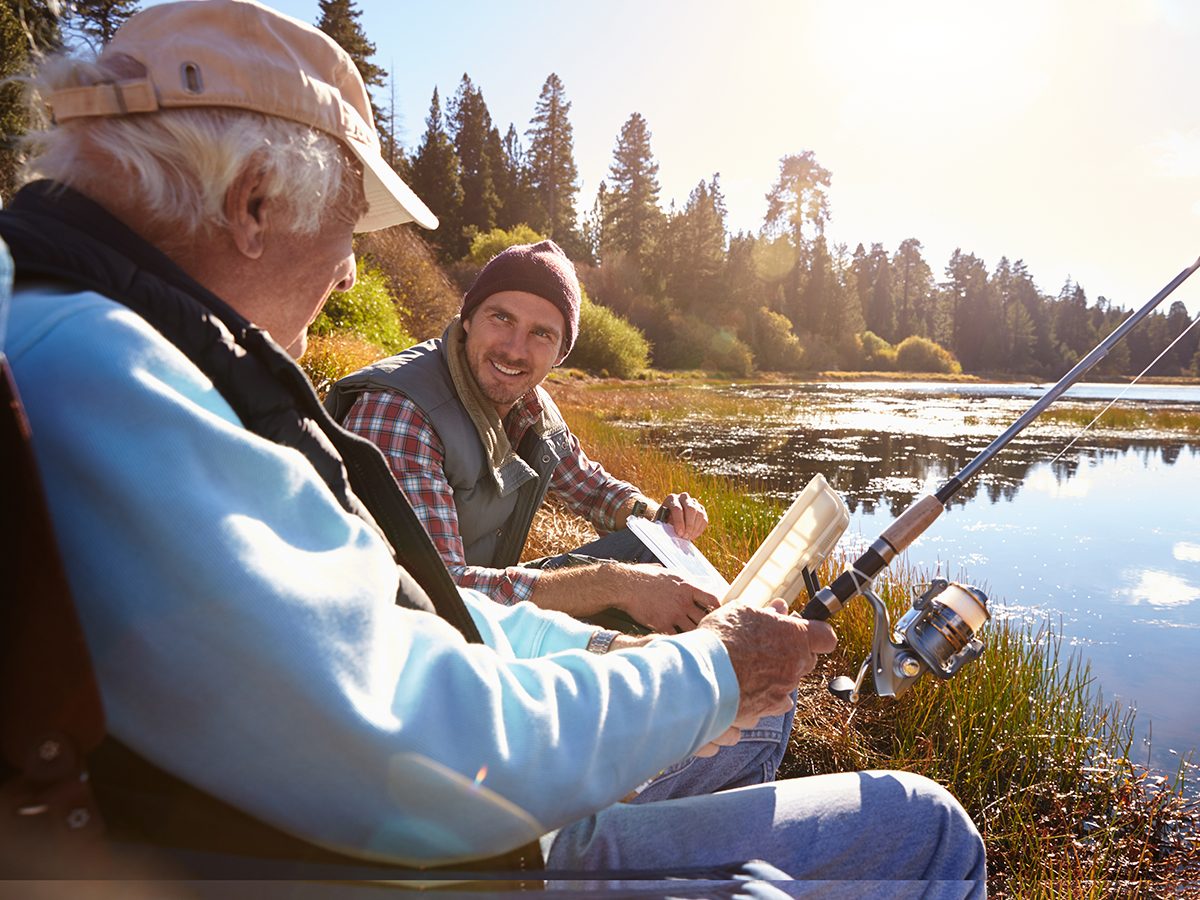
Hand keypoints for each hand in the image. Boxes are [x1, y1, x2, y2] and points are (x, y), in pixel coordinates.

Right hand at [619, 564, 719, 632]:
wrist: (627, 585)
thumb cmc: (646, 577)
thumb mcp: (670, 574)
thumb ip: (684, 582)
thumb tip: (692, 584)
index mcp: (687, 587)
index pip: (713, 599)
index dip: (719, 608)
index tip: (719, 614)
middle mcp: (683, 601)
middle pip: (705, 617)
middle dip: (708, 625)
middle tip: (711, 631)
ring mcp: (673, 614)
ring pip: (693, 630)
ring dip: (696, 635)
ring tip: (699, 641)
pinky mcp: (662, 624)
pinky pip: (676, 636)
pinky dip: (680, 640)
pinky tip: (681, 642)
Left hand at [658, 492, 707, 540]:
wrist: (669, 518)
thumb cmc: (663, 521)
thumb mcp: (661, 522)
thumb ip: (665, 525)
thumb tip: (670, 534)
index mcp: (671, 498)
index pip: (677, 508)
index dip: (679, 522)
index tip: (679, 533)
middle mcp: (683, 497)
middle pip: (691, 509)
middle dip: (689, 525)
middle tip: (685, 536)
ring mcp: (694, 502)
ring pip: (699, 514)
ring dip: (695, 528)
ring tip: (688, 537)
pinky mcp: (701, 509)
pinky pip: (704, 519)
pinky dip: (700, 529)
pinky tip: (693, 535)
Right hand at [698, 598, 836, 724]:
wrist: (704, 676)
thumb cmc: (722, 639)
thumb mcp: (742, 612)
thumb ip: (765, 613)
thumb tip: (778, 609)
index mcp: (795, 637)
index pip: (826, 636)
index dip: (817, 633)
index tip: (805, 630)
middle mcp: (796, 665)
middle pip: (808, 658)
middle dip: (792, 650)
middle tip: (769, 643)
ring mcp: (784, 689)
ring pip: (790, 679)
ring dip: (777, 672)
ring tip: (751, 665)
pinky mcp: (769, 709)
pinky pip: (777, 701)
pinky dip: (768, 695)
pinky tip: (750, 686)